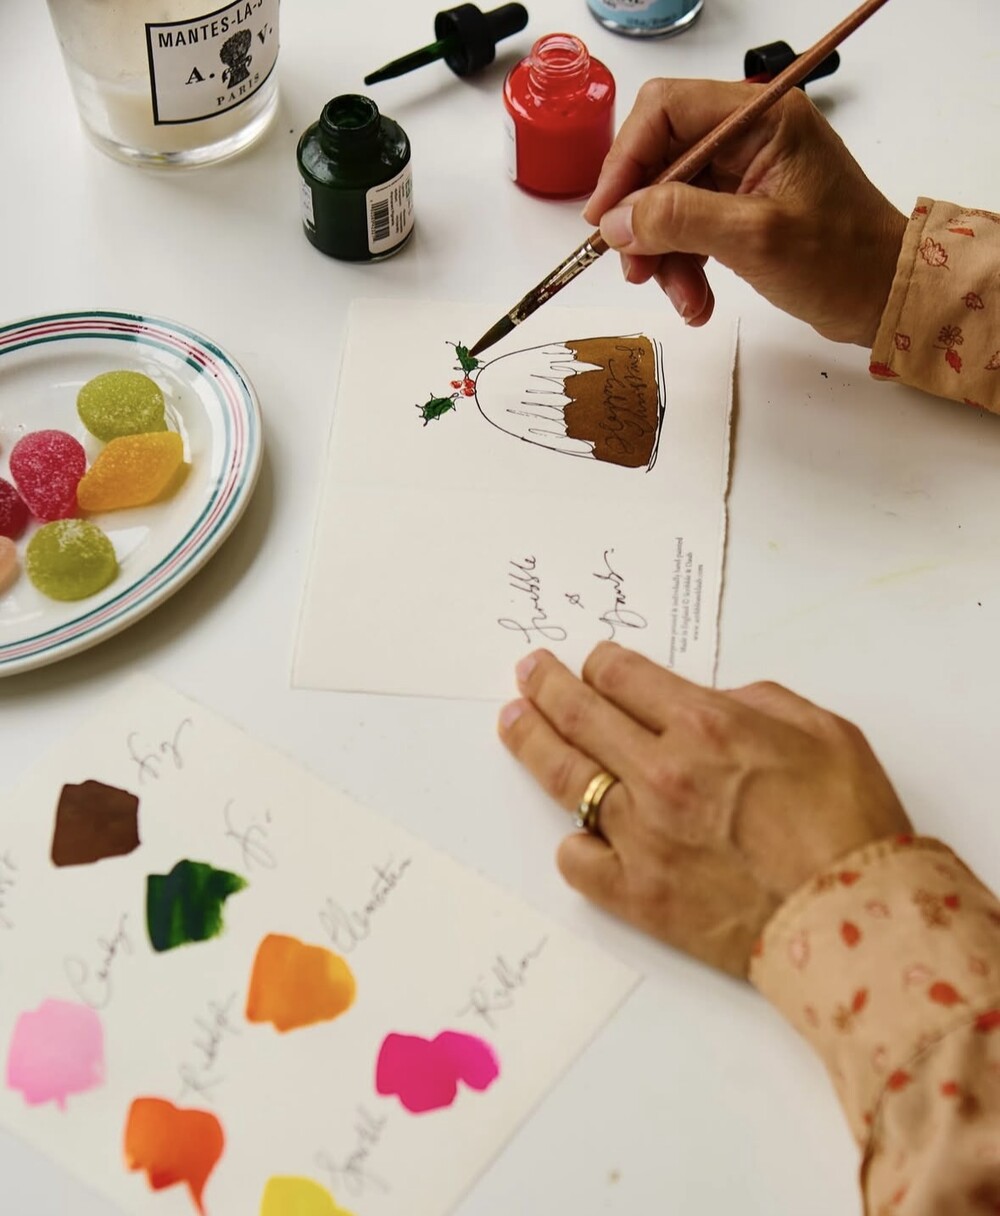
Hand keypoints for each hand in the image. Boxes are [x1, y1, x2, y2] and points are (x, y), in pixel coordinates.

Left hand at [498, 644, 911, 976]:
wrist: (857, 922)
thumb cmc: (851, 826)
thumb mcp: (825, 731)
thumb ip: (759, 701)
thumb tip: (716, 701)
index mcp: (705, 726)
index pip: (623, 677)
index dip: (603, 664)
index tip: (595, 663)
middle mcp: (662, 774)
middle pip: (581, 715)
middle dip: (549, 685)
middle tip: (529, 672)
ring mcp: (642, 836)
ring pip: (566, 777)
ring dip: (531, 741)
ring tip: (513, 721)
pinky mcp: (638, 894)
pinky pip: (579, 860)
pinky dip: (574, 843)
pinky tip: (577, 832)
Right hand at [584, 79, 907, 346]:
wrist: (886, 298)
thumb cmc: (843, 261)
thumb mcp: (755, 238)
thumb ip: (681, 219)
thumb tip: (618, 220)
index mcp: (761, 118)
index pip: (665, 111)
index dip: (624, 161)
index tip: (606, 217)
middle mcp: (750, 136)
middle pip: (660, 160)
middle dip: (643, 220)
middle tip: (637, 270)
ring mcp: (746, 173)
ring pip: (669, 202)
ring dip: (664, 255)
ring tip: (682, 299)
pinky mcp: (743, 208)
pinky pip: (690, 229)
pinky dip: (684, 266)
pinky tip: (696, 301)